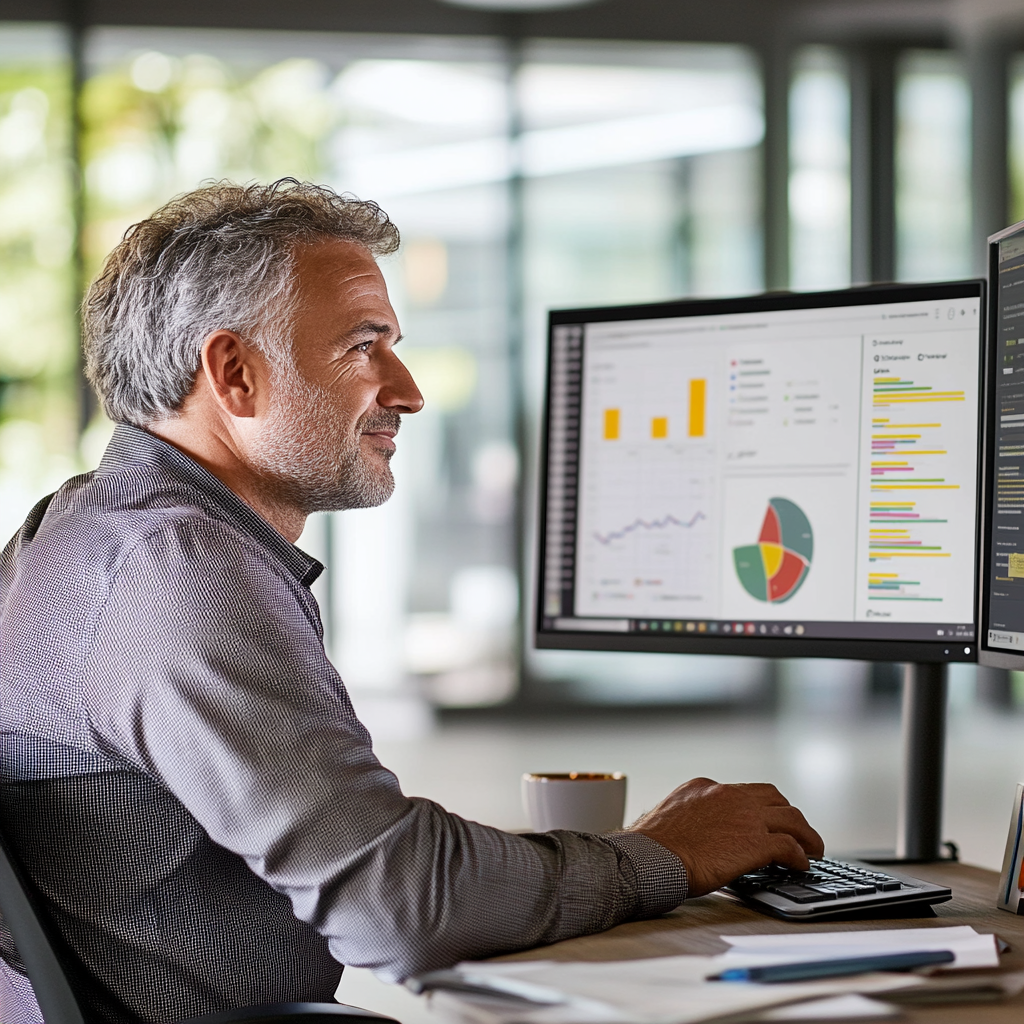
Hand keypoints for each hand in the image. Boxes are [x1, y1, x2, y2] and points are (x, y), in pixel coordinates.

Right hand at [629, 778, 823, 896]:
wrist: (650, 857)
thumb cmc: (652, 845)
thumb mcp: (671, 816)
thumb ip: (692, 817)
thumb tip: (699, 833)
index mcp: (704, 787)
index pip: (743, 791)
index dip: (758, 808)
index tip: (765, 820)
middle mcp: (728, 794)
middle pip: (774, 797)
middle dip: (788, 814)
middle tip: (797, 830)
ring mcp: (744, 816)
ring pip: (791, 817)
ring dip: (806, 834)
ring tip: (812, 848)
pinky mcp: (755, 842)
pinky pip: (790, 846)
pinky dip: (800, 856)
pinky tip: (802, 865)